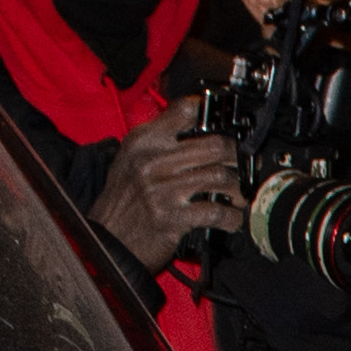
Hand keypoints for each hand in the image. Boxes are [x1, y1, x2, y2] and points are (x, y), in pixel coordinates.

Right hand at [89, 96, 245, 271]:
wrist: (107, 239)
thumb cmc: (125, 198)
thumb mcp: (133, 158)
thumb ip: (161, 138)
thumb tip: (199, 121)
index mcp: (143, 141)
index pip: (185, 111)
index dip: (214, 114)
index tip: (230, 124)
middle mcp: (152, 161)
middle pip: (215, 145)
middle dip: (237, 157)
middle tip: (243, 166)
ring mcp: (162, 189)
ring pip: (220, 176)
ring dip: (237, 189)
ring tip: (237, 195)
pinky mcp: (172, 217)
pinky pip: (216, 212)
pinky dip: (231, 217)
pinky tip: (230, 219)